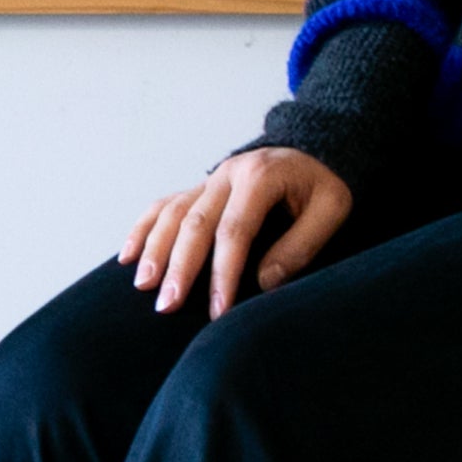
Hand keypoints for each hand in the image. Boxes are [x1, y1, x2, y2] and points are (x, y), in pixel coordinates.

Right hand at [122, 148, 353, 318]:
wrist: (318, 150)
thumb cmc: (325, 187)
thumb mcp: (333, 209)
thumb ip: (303, 244)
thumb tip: (264, 282)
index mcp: (262, 176)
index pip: (235, 230)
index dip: (224, 272)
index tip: (218, 310)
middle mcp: (229, 174)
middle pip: (194, 222)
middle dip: (179, 266)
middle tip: (167, 305)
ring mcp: (211, 179)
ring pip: (173, 212)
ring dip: (155, 250)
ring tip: (143, 286)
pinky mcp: (202, 188)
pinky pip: (165, 205)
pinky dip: (144, 228)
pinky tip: (128, 256)